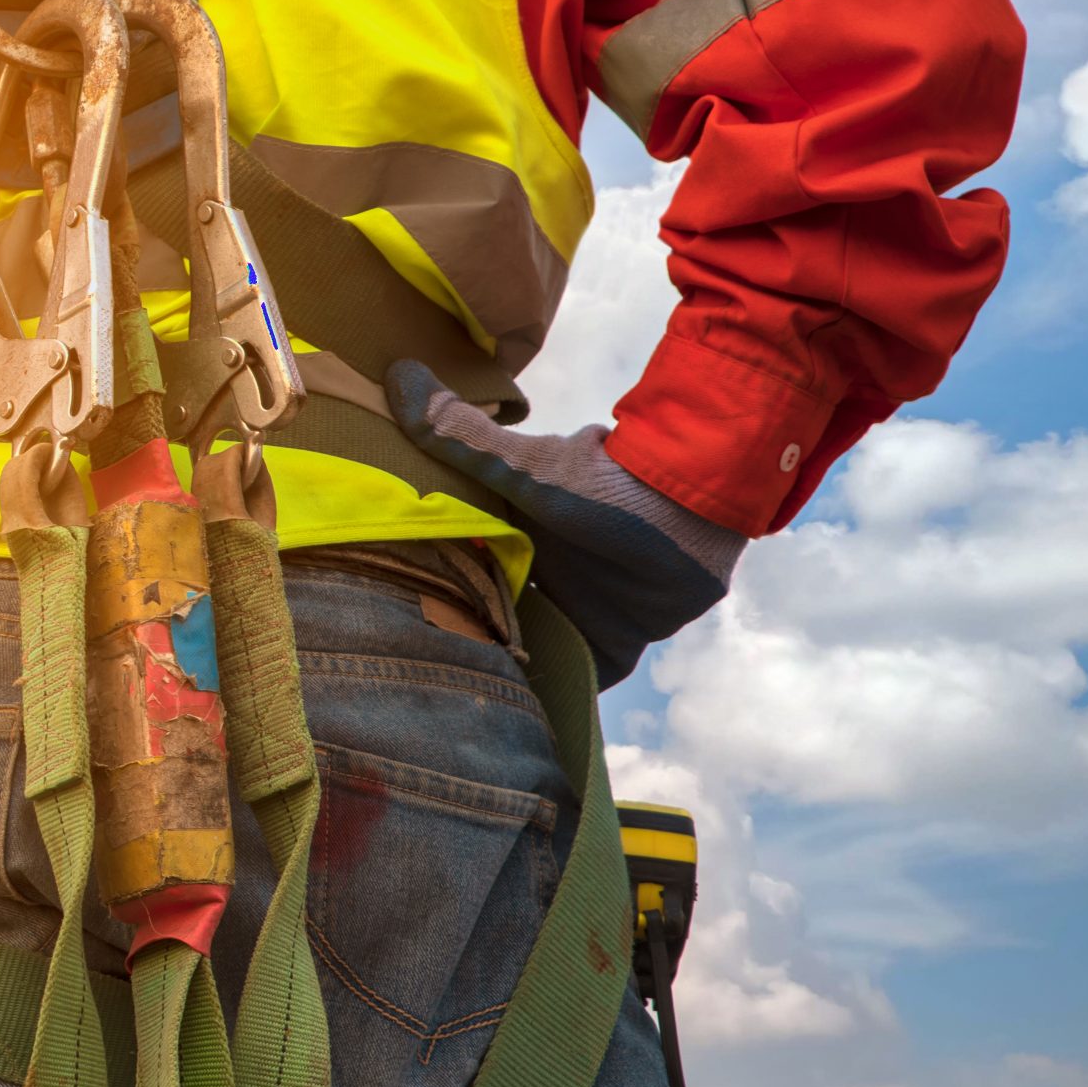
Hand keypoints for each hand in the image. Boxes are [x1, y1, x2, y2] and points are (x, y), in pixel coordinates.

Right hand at [387, 361, 743, 685]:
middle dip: (465, 645)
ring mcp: (575, 616)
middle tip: (426, 680)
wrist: (694, 504)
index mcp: (508, 545)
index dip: (427, 601)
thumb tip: (399, 371)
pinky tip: (536, 715)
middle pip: (487, 624)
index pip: (454, 581)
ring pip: (530, 658)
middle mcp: (537, 583)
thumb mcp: (522, 467)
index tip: (393, 622)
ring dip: (511, 676)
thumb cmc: (606, 482)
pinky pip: (581, 681)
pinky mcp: (613, 645)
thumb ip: (460, 434)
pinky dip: (563, 697)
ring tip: (472, 707)